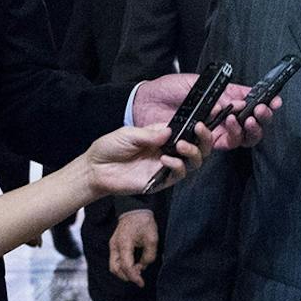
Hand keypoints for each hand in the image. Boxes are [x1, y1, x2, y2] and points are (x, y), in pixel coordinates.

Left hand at [85, 124, 205, 200]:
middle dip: (204, 138)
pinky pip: (179, 174)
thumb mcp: (128, 134)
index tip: (202, 119)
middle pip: (197, 146)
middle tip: (200, 129)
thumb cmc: (109, 148)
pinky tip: (166, 159)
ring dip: (193, 152)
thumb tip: (171, 131)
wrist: (96, 169)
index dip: (197, 125)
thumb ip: (150, 133)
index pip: (186, 130)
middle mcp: (168, 150)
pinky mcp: (161, 181)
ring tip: (182, 146)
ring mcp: (166, 166)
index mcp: (161, 136)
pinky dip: (177, 166)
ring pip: (193, 161)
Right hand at [109, 209, 160, 287]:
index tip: (141, 283)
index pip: (126, 266)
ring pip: (114, 266)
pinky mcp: (114, 244)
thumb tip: (143, 267)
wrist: (135, 209)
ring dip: (124, 272)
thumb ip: (149, 256)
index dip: (134, 277)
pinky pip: (115, 260)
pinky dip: (123, 266)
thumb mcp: (152, 239)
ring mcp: (113, 245)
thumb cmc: (144, 222)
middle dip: (127, 277)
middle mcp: (115, 246)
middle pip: (115, 269)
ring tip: (137, 272)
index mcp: (124, 244)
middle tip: (139, 279)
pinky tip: (134, 265)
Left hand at [132, 73, 279, 152]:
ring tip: (231, 119)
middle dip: (258, 123)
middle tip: (255, 114)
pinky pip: (203, 155)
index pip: (250, 110)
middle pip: (249, 132)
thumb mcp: (197, 84)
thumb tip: (242, 100)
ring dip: (238, 132)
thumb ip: (220, 92)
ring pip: (233, 143)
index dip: (265, 109)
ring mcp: (206, 137)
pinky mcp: (190, 149)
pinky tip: (199, 130)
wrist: (142, 101)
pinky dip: (203, 143)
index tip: (274, 102)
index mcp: (224, 106)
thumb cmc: (169, 90)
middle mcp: (220, 124)